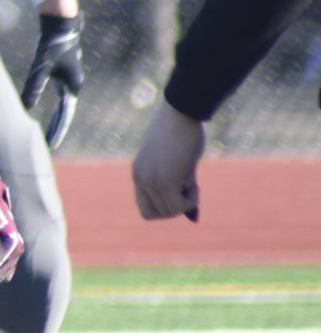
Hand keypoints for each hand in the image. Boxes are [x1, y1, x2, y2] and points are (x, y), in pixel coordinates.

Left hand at [18, 10, 83, 148]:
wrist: (60, 24)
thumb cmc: (52, 44)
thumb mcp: (41, 67)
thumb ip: (33, 86)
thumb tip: (25, 106)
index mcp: (72, 87)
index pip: (64, 116)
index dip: (57, 132)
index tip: (50, 147)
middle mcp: (73, 85)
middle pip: (64, 114)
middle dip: (56, 129)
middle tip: (47, 146)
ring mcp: (68, 79)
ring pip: (61, 105)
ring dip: (55, 119)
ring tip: (46, 134)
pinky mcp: (61, 73)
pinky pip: (56, 95)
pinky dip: (51, 106)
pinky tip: (41, 109)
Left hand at [132, 101, 206, 221]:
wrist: (182, 114)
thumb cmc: (185, 134)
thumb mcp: (182, 165)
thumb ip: (183, 189)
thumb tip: (193, 218)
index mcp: (139, 173)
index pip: (144, 207)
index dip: (164, 206)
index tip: (180, 191)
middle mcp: (139, 178)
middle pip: (151, 214)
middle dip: (173, 208)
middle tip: (187, 187)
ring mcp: (149, 180)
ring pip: (166, 212)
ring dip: (184, 203)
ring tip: (190, 179)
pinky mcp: (163, 180)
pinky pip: (177, 206)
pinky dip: (190, 201)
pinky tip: (193, 182)